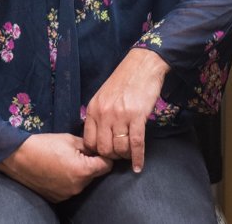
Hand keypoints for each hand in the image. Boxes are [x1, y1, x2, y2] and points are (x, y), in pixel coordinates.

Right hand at [0, 134, 112, 201]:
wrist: (19, 157)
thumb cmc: (45, 144)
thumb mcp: (70, 139)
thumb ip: (88, 146)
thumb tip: (98, 149)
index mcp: (83, 170)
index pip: (107, 166)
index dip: (105, 156)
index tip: (99, 150)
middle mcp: (78, 186)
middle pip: (95, 175)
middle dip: (91, 164)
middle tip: (79, 153)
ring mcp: (68, 195)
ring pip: (83, 182)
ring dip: (80, 173)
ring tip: (65, 161)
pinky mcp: (58, 198)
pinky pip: (71, 188)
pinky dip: (69, 180)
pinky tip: (58, 170)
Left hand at [83, 48, 169, 171]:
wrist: (142, 65)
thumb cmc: (124, 80)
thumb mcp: (103, 96)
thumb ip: (98, 115)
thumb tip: (98, 136)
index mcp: (94, 109)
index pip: (89, 141)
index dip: (97, 152)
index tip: (105, 153)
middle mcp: (104, 113)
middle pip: (103, 148)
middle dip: (112, 156)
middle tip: (120, 155)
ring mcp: (120, 115)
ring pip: (119, 149)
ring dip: (125, 156)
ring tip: (130, 155)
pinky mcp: (137, 116)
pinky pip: (136, 144)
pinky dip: (138, 158)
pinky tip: (139, 166)